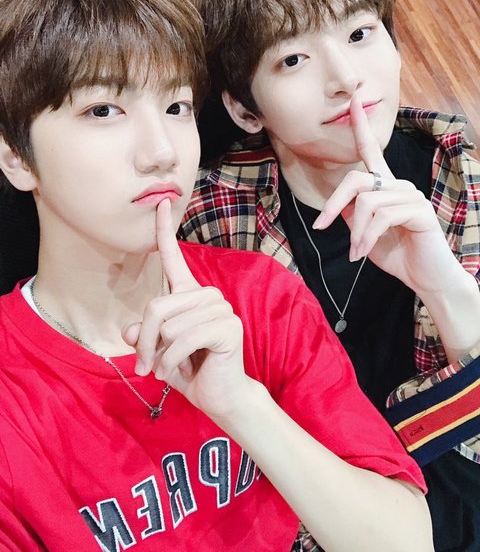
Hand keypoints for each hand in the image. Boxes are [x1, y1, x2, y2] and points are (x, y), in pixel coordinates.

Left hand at [122, 199, 246, 417]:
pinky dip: (171, 362)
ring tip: (166, 370)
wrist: (218, 397)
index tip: (160, 203)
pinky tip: (177, 373)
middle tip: (146, 366)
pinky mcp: (227, 326)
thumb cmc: (187, 369)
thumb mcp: (157, 352)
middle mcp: (206, 295)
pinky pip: (183, 339)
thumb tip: (132, 330)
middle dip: (146, 342)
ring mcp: (219, 308)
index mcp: (189, 295)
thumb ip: (144, 336)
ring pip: (168, 325)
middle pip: (156, 306)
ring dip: (159, 356)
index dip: (164, 231)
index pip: (174, 258)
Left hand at [313, 93, 461, 295]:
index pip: (371, 151)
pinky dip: (366, 238)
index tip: (354, 100)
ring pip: (367, 202)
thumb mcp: (363, 232)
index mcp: (385, 185)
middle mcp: (398, 184)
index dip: (361, 125)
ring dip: (355, 232)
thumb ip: (352, 213)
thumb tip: (336, 204)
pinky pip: (382, 217)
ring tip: (356, 251)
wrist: (426, 278)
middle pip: (355, 179)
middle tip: (321, 226)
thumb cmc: (396, 254)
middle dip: (333, 204)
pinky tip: (363, 253)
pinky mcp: (419, 211)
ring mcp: (411, 195)